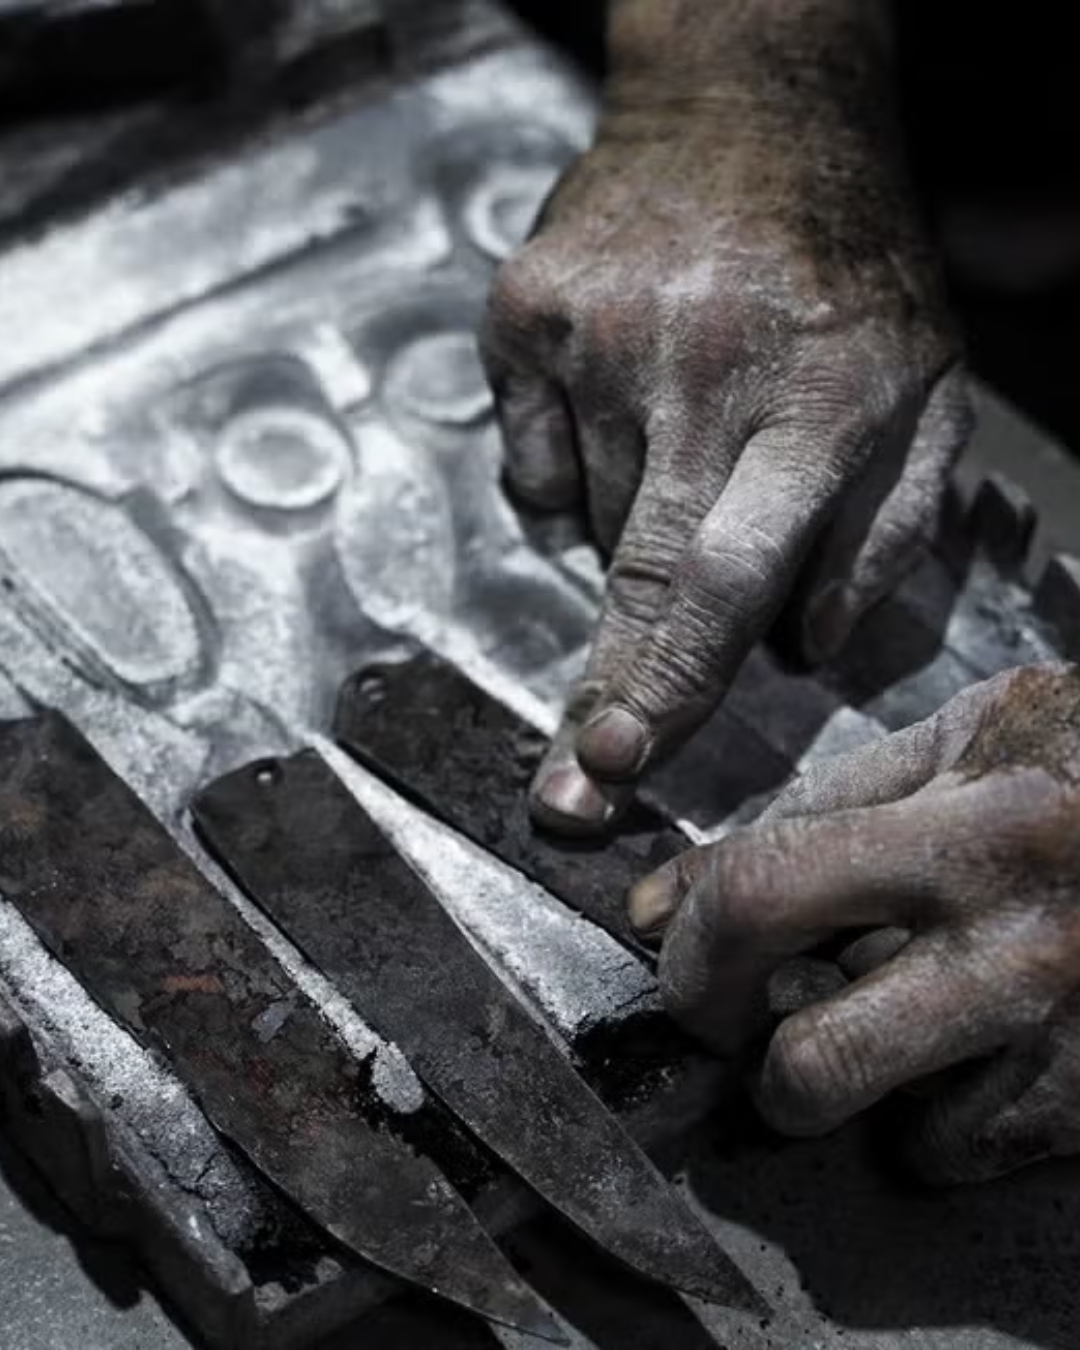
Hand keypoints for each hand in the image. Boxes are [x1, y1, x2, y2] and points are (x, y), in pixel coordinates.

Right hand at [482, 81, 969, 833]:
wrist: (748, 109)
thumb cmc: (851, 268)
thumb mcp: (930, 388)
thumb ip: (890, 527)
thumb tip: (811, 645)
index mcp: (818, 391)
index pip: (729, 572)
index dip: (671, 679)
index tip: (620, 757)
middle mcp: (698, 360)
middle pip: (635, 569)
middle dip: (605, 688)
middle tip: (572, 782)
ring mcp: (597, 332)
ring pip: (590, 518)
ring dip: (631, 530)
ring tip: (682, 445)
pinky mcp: (525, 312)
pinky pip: (530, 463)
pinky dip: (571, 475)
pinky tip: (622, 411)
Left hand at [629, 664, 1079, 1182]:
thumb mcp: (969, 736)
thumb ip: (827, 801)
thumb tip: (674, 891)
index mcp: (975, 820)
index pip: (765, 892)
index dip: (690, 934)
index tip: (672, 939)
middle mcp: (1023, 943)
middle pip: (807, 1056)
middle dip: (739, 1042)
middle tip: (737, 1011)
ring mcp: (1068, 1038)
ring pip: (872, 1122)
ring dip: (823, 1078)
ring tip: (852, 1019)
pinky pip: (948, 1150)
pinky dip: (922, 1109)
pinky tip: (951, 1047)